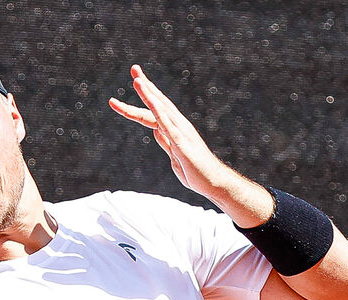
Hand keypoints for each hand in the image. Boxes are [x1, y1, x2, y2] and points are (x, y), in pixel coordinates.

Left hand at [108, 65, 235, 197]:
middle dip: (145, 85)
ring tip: (137, 80)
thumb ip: (166, 142)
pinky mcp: (182, 142)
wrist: (213, 183)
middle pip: (158, 102)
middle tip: (134, 68)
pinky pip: (167, 124)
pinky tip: (149, 102)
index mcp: (175, 129)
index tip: (135, 80)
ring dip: (149, 94)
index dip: (145, 95)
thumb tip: (156, 131)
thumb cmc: (195, 172)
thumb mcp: (174, 155)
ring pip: (161, 109)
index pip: (156, 108)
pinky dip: (157, 111)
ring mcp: (181, 132)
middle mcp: (179, 125)